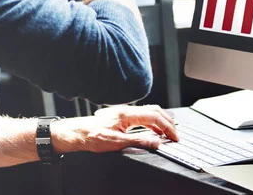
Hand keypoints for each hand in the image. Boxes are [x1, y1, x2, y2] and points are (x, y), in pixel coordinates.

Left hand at [51, 105, 177, 153]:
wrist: (77, 133)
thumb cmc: (92, 136)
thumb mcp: (116, 143)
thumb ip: (138, 141)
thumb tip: (156, 142)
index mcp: (127, 114)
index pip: (154, 116)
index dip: (167, 127)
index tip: (174, 137)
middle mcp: (127, 110)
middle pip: (154, 110)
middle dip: (168, 122)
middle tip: (175, 134)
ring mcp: (125, 112)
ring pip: (149, 112)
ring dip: (161, 121)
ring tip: (168, 132)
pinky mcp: (122, 116)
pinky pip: (142, 115)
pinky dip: (152, 121)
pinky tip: (154, 130)